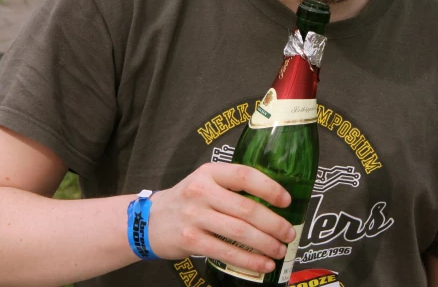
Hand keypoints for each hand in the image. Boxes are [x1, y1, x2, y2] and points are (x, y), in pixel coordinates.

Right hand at [147, 163, 295, 273]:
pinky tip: (262, 264)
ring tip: (279, 250)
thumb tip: (273, 202)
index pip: (245, 175)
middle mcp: (201, 191)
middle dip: (274, 224)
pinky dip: (248, 260)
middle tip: (289, 233)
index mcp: (210, 172)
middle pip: (246, 208)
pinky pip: (226, 251)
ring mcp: (194, 216)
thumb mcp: (205, 182)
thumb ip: (231, 186)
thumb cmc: (187, 200)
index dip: (270, 188)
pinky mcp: (190, 240)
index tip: (287, 201)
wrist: (148, 220)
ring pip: (239, 232)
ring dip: (265, 244)